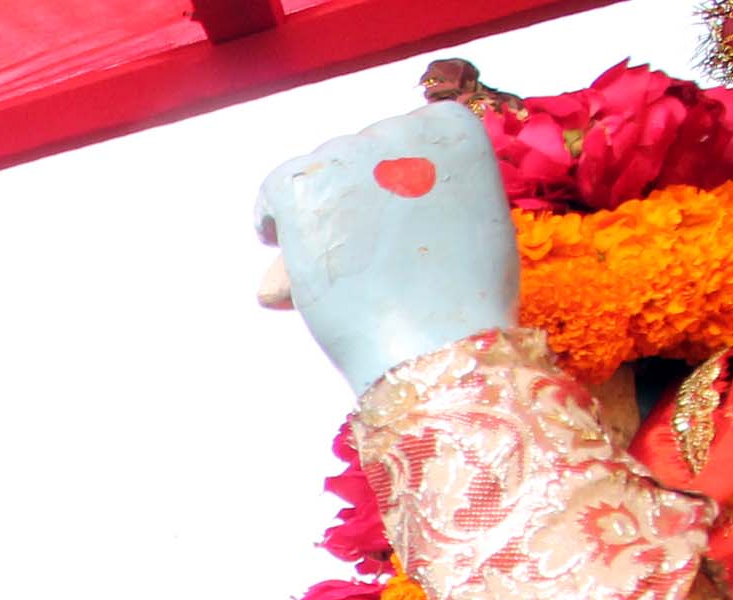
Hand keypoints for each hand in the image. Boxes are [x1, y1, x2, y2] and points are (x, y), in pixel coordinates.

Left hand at [255, 100, 517, 393]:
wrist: (437, 339)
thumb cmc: (460, 297)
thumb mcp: (461, 226)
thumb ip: (415, 199)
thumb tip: (346, 205)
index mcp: (451, 126)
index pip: (405, 138)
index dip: (390, 180)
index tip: (389, 217)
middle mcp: (399, 128)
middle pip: (358, 158)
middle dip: (351, 201)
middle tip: (362, 261)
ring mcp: (349, 155)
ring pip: (318, 177)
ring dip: (318, 217)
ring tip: (338, 272)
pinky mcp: (303, 187)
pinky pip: (274, 190)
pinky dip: (270, 215)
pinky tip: (275, 241)